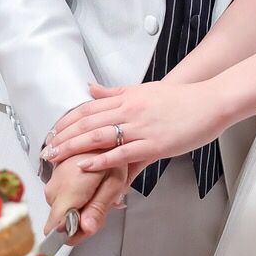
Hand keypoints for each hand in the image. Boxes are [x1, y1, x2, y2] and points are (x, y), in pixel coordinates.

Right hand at [42, 156, 129, 240]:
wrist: (103, 130)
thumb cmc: (111, 153)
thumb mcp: (113, 183)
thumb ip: (98, 208)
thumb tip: (85, 229)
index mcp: (68, 192)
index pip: (56, 228)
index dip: (73, 233)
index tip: (89, 225)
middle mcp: (54, 188)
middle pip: (62, 220)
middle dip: (82, 218)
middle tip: (102, 203)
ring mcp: (52, 182)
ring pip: (62, 208)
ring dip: (80, 205)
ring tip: (97, 190)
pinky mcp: (53, 176)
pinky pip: (61, 195)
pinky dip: (75, 194)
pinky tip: (88, 183)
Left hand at [44, 80, 225, 173]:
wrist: (209, 101)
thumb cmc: (180, 99)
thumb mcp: (143, 90)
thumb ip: (115, 92)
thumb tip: (90, 88)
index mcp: (127, 97)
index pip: (88, 108)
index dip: (67, 121)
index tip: (52, 132)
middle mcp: (129, 110)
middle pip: (87, 123)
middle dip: (64, 137)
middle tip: (46, 149)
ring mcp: (140, 128)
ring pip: (99, 137)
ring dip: (74, 148)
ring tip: (57, 157)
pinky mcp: (153, 145)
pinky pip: (122, 154)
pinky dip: (101, 161)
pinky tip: (86, 167)